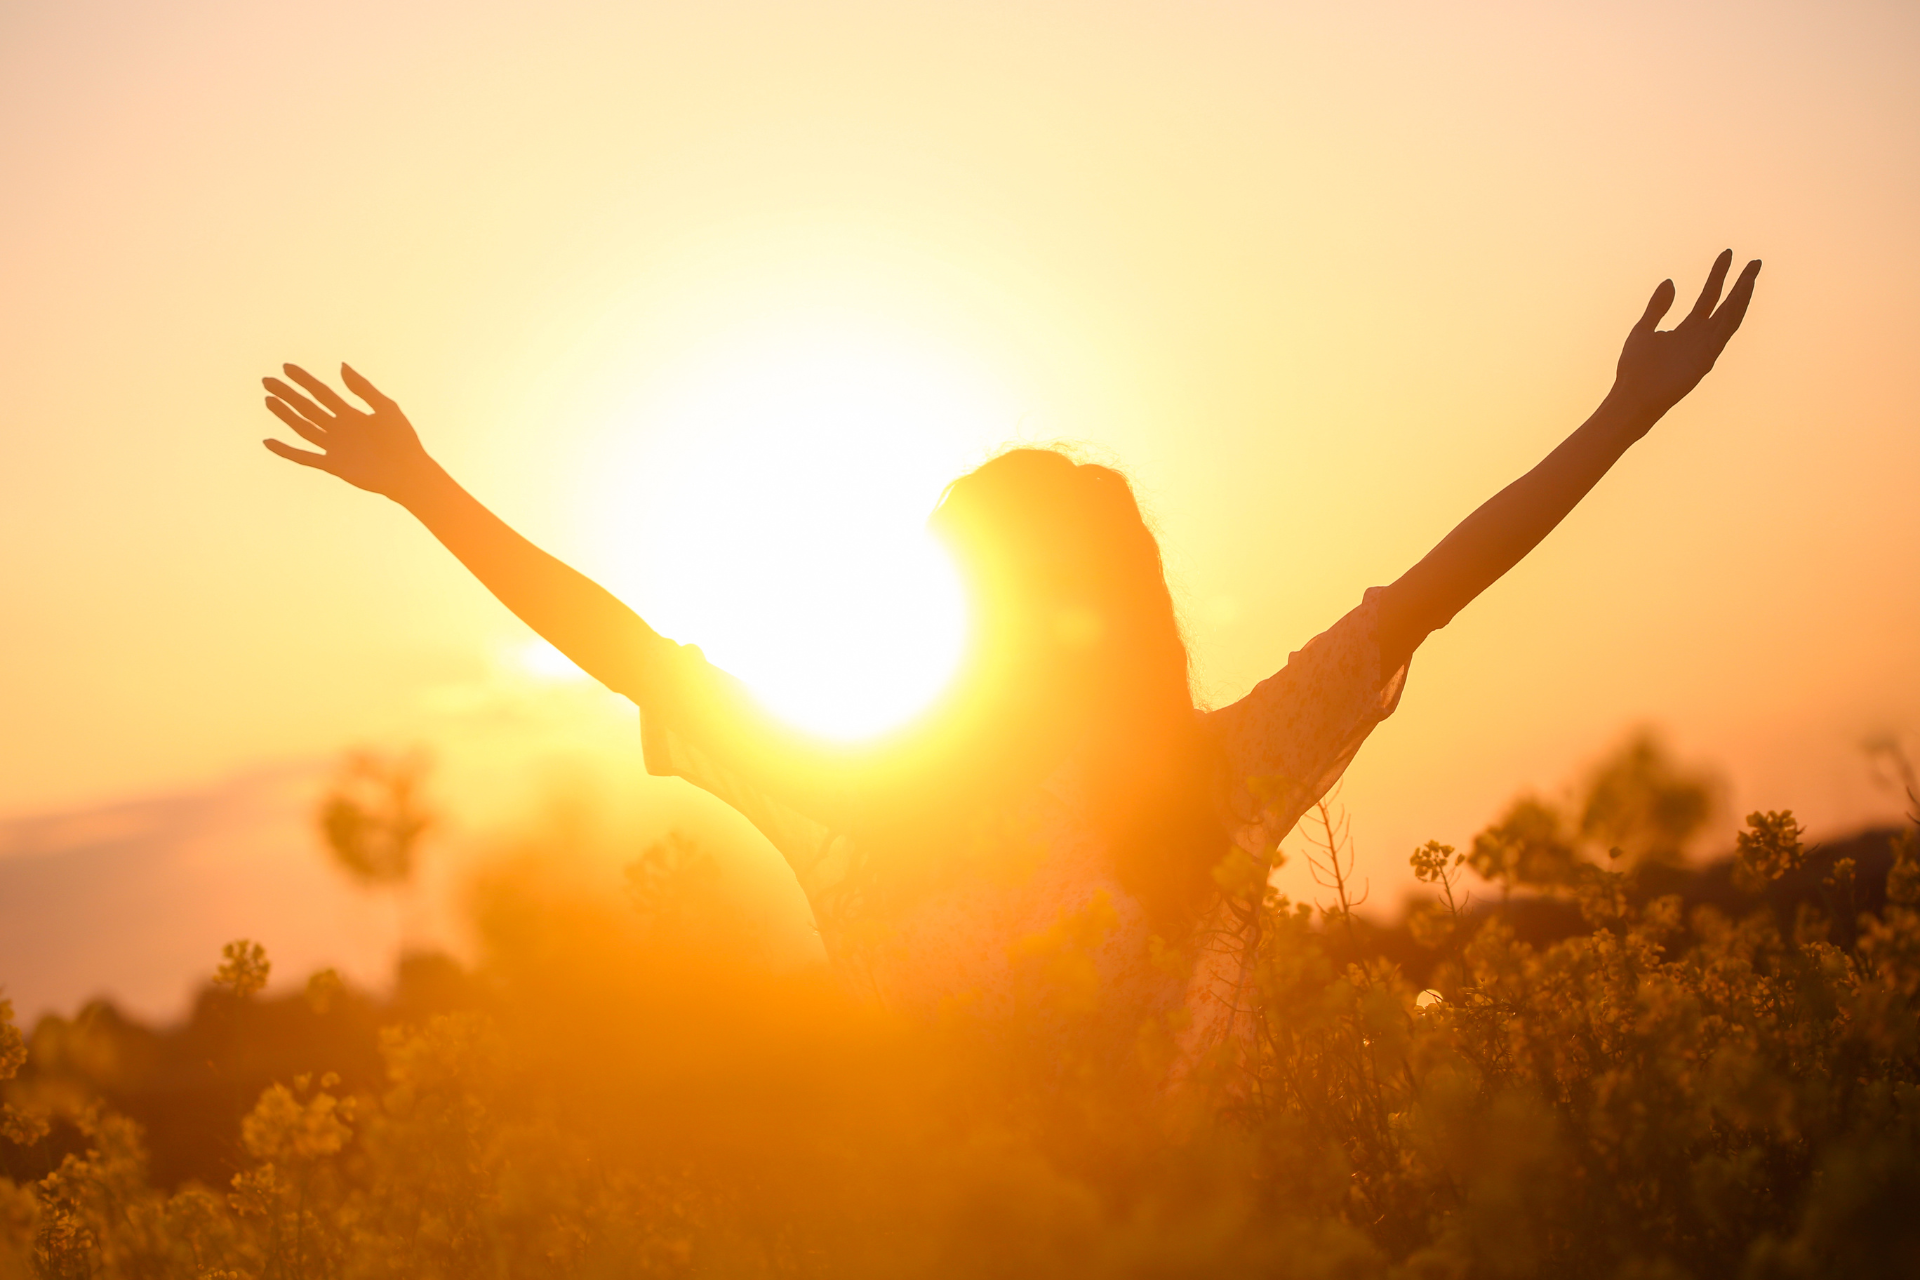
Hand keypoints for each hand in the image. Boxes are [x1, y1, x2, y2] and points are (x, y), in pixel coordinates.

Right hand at [261, 364, 435, 503]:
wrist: (408, 472)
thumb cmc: (403, 440)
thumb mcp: (385, 407)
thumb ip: (363, 388)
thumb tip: (341, 366)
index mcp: (352, 414)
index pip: (322, 393)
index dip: (304, 380)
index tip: (286, 367)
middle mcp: (339, 429)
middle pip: (308, 408)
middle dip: (288, 394)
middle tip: (267, 381)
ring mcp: (334, 447)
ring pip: (303, 428)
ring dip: (285, 415)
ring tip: (268, 400)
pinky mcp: (332, 465)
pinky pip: (304, 457)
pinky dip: (286, 450)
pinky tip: (268, 442)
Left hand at [1611, 249, 1760, 421]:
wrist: (1632, 396)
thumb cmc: (1635, 368)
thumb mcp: (1644, 328)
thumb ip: (1658, 306)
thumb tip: (1670, 281)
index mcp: (1687, 330)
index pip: (1709, 297)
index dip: (1718, 276)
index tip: (1728, 254)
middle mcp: (1701, 337)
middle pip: (1727, 304)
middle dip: (1741, 283)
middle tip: (1755, 261)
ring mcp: (1706, 347)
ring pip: (1731, 316)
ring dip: (1743, 295)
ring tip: (1752, 272)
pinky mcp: (1707, 356)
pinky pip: (1725, 331)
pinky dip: (1735, 312)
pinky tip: (1742, 294)